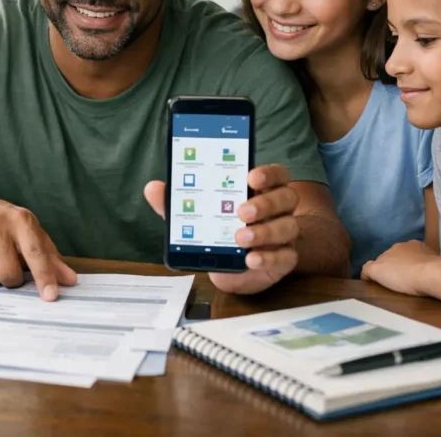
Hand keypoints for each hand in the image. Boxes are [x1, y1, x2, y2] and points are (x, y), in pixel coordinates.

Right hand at [0, 196, 76, 300]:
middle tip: (8, 266)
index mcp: (21, 220)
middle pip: (8, 274)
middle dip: (11, 279)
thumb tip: (69, 281)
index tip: (50, 296)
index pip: (35, 252)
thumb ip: (50, 258)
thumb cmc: (4, 225)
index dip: (44, 276)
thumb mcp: (30, 234)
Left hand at [145, 164, 301, 294]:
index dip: (267, 173)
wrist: (235, 268)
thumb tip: (153, 188)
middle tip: (240, 211)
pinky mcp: (284, 258)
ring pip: (288, 226)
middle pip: (285, 197)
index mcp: (261, 189)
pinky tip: (251, 259)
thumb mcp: (198, 215)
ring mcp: (284, 233)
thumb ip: (178, 202)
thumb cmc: (221, 231)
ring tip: (240, 238)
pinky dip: (268, 257)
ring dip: (264, 231)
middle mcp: (278, 208)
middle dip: (265, 203)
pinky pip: (286, 256)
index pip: (276, 173)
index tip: (250, 176)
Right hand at [361, 240, 438, 295]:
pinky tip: (426, 279)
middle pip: (399, 257)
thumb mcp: (376, 272)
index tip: (384, 281)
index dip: (382, 269)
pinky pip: (427, 264)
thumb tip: (365, 272)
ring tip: (414, 281)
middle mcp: (408, 245)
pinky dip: (425, 270)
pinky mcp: (437, 258)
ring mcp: (424, 250)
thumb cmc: (403, 274)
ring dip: (412, 267)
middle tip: (398, 282)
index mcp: (393, 247)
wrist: (433, 275)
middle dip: (398, 266)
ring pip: (414, 259)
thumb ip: (367, 269)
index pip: (383, 257)